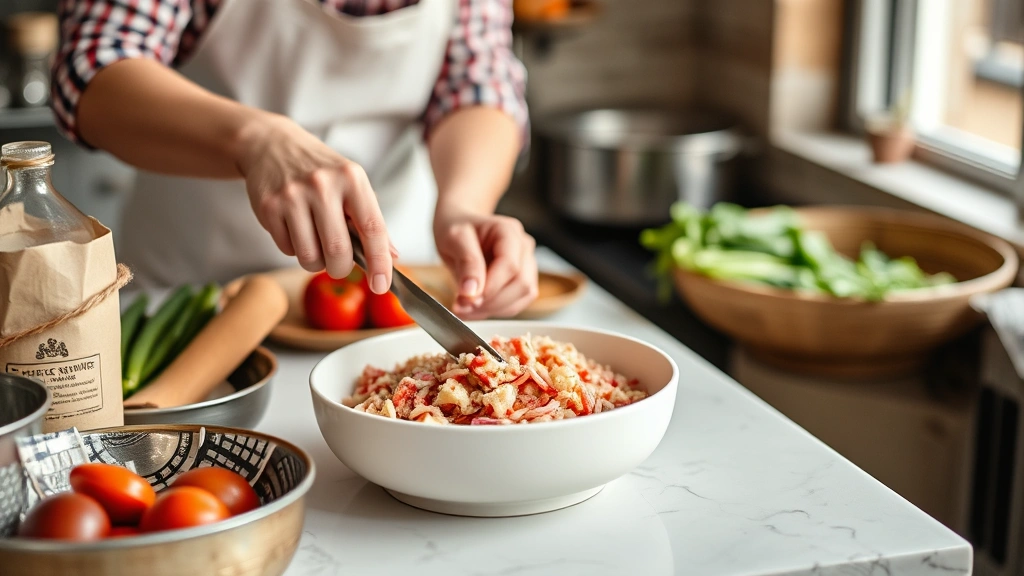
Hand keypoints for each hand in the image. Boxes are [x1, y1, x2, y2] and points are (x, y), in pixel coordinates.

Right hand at [235, 113, 394, 292]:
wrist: (273, 145)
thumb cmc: (320, 171)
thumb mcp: (352, 185)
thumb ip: (371, 221)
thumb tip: (393, 257)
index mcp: (352, 179)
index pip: (373, 229)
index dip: (380, 263)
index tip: (381, 285)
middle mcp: (323, 185)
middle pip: (337, 251)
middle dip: (340, 268)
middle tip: (338, 264)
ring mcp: (292, 195)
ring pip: (309, 257)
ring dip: (315, 261)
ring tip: (314, 241)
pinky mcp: (268, 206)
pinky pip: (286, 250)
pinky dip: (294, 248)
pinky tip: (294, 227)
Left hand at [434, 207, 537, 318]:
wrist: (456, 225)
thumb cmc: (455, 227)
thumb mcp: (454, 238)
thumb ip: (467, 263)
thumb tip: (472, 293)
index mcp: (508, 231)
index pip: (510, 266)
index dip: (490, 288)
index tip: (466, 299)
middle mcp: (523, 247)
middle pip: (522, 284)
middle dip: (491, 301)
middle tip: (461, 306)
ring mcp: (526, 264)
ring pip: (523, 296)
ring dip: (493, 309)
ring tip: (465, 308)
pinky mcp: (521, 280)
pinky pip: (517, 302)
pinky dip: (496, 310)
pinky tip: (474, 308)